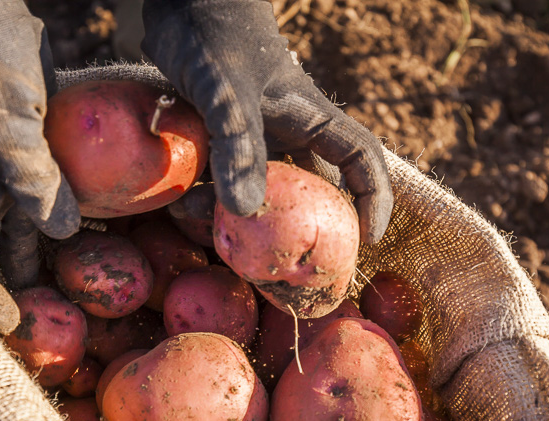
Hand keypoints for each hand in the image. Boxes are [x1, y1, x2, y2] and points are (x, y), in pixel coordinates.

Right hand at [0, 0, 79, 333]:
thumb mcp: (3, 126)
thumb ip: (31, 180)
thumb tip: (60, 232)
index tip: (12, 321)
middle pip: (3, 246)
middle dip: (27, 279)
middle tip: (64, 309)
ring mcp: (13, 160)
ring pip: (33, 216)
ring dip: (57, 244)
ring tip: (92, 273)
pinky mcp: (39, 139)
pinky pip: (58, 181)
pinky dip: (79, 200)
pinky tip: (108, 215)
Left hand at [141, 0, 393, 243]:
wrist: (175, 2)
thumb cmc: (211, 31)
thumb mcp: (224, 87)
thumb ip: (236, 143)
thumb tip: (245, 211)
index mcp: (309, 117)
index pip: (361, 159)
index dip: (372, 199)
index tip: (367, 238)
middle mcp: (286, 133)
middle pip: (309, 191)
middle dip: (297, 229)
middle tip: (280, 267)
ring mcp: (251, 140)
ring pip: (258, 193)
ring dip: (236, 218)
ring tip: (204, 228)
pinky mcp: (216, 143)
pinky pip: (220, 184)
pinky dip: (205, 201)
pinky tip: (178, 208)